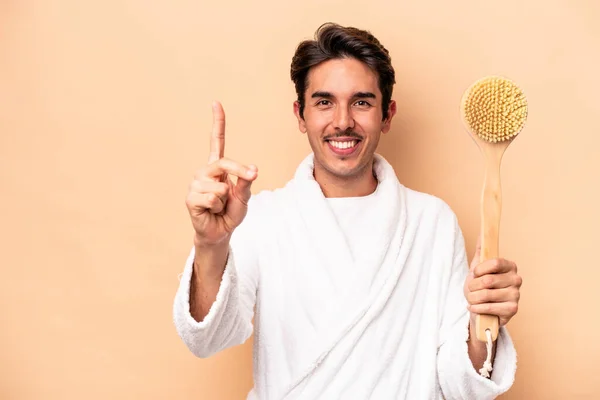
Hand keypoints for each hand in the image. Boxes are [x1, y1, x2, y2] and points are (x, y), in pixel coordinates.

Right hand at [185, 101, 257, 246]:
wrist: (220, 232)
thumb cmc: (230, 212)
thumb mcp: (244, 196)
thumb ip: (246, 182)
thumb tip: (252, 169)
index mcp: (217, 167)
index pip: (217, 141)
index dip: (217, 123)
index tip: (216, 103)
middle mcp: (204, 171)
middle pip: (225, 164)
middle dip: (239, 176)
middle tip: (234, 195)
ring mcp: (196, 183)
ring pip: (220, 187)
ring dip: (224, 201)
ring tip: (217, 206)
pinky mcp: (190, 197)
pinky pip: (212, 198)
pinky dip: (216, 207)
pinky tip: (209, 210)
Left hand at [464, 236, 522, 326]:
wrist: (480, 309)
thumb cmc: (480, 287)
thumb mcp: (478, 268)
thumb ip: (481, 250)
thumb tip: (482, 233)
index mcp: (510, 266)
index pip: (495, 262)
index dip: (480, 269)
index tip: (475, 273)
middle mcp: (516, 279)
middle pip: (488, 280)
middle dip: (473, 286)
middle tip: (472, 289)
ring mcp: (516, 295)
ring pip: (486, 294)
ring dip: (473, 298)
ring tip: (473, 299)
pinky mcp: (513, 310)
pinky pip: (489, 307)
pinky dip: (477, 308)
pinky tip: (475, 307)